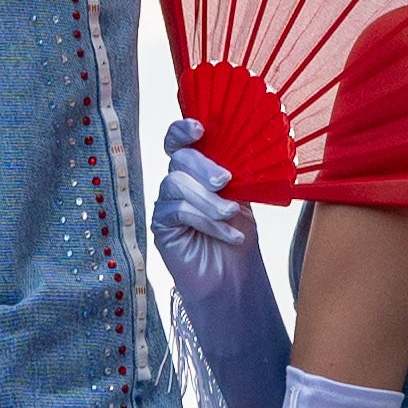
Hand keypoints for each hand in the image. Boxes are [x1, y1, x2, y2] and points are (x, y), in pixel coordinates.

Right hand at [151, 116, 287, 407]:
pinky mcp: (162, 226)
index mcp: (197, 168)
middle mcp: (178, 181)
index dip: (184, 129)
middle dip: (204, 167)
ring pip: (176, 184)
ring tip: (231, 216)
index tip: (201, 128)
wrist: (233, 279)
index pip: (180, 139)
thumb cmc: (239, 235)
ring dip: (208, 199)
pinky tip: (227, 234)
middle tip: (226, 182)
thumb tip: (246, 146)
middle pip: (179, 158)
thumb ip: (237, 171)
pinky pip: (176, 211)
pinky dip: (205, 221)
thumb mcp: (244, 196)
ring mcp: (167, 203)